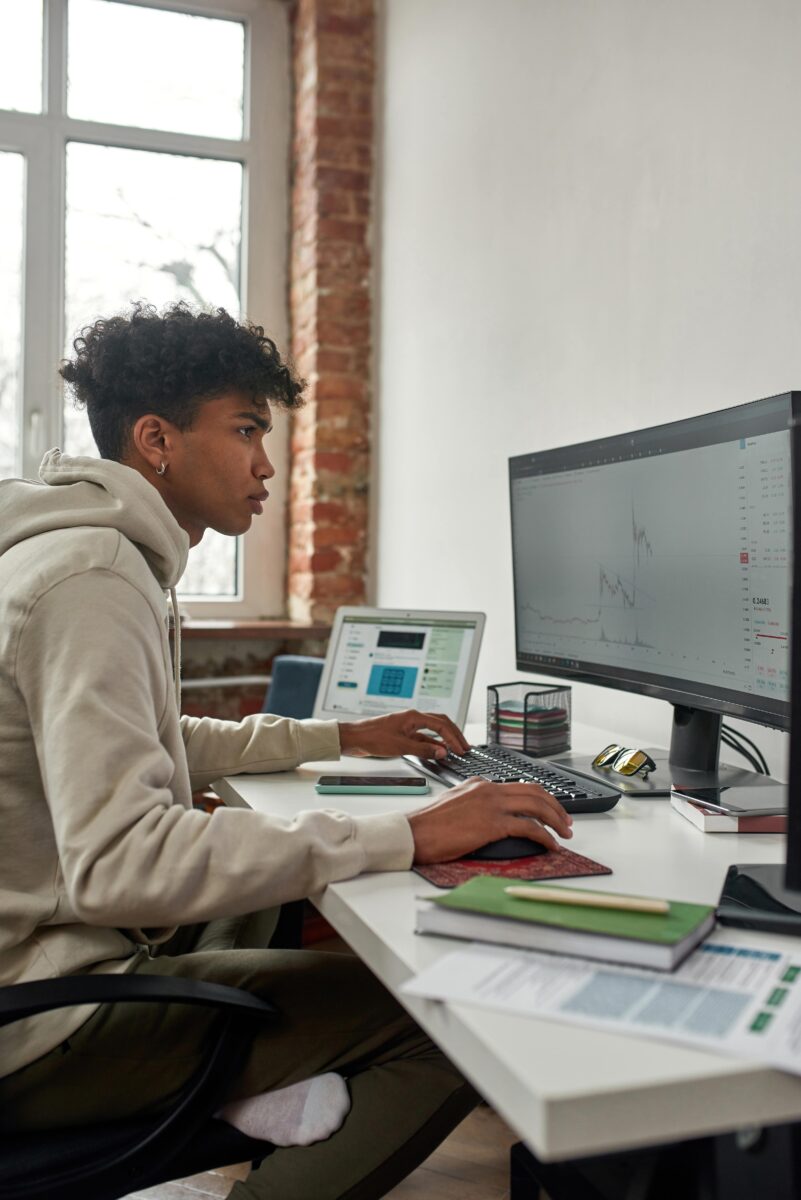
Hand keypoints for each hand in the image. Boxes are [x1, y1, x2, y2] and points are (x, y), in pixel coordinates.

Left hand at [338, 709, 469, 759]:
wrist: (353, 738)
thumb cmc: (371, 737)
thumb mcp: (400, 746)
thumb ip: (423, 750)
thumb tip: (442, 752)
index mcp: (413, 717)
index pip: (441, 725)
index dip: (453, 737)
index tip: (461, 749)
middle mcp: (412, 719)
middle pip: (441, 724)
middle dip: (454, 735)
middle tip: (465, 747)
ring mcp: (408, 727)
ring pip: (432, 731)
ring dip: (444, 740)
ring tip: (455, 750)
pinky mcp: (403, 735)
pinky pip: (423, 738)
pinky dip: (432, 745)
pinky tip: (437, 752)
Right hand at [406, 778, 573, 862]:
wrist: (412, 833)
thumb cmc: (427, 825)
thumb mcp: (454, 804)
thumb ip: (474, 803)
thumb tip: (490, 816)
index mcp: (479, 784)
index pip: (519, 786)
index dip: (540, 798)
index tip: (550, 810)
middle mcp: (488, 789)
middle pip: (534, 792)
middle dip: (556, 806)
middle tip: (567, 821)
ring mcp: (491, 805)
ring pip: (537, 806)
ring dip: (556, 820)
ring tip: (565, 833)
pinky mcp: (492, 824)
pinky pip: (529, 827)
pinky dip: (546, 837)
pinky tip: (551, 845)